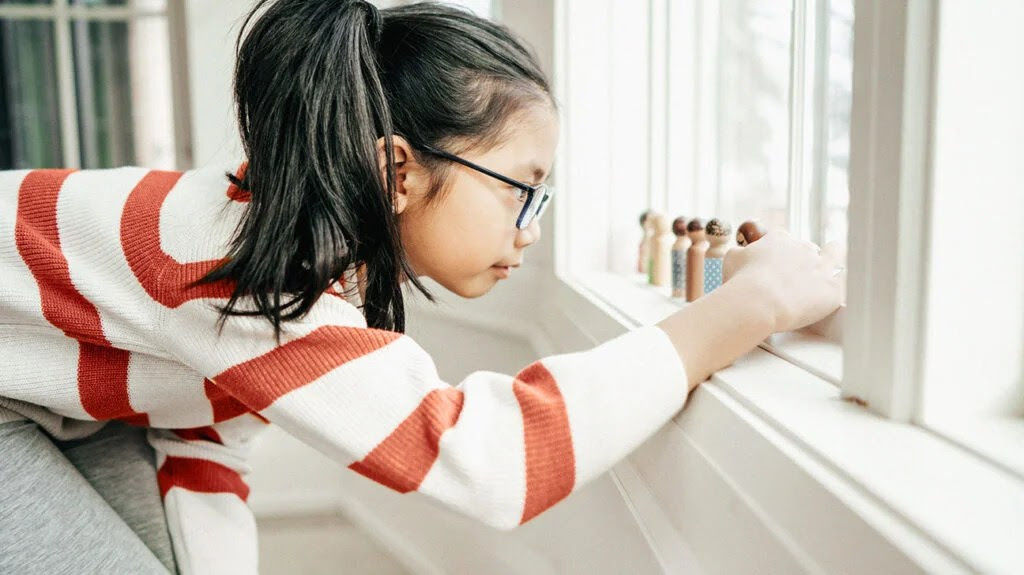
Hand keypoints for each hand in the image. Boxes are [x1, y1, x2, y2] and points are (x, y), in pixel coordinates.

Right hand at [722, 230, 843, 333]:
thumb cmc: (740, 281)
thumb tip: (743, 254)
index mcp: (780, 239)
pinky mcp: (833, 290)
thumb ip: (742, 253)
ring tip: (825, 275)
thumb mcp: (732, 259)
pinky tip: (831, 297)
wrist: (757, 301)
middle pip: (810, 250)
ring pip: (835, 257)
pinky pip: (842, 287)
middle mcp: (804, 248)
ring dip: (830, 263)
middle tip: (795, 278)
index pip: (785, 240)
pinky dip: (835, 291)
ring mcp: (821, 268)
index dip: (780, 253)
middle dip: (804, 261)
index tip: (775, 265)